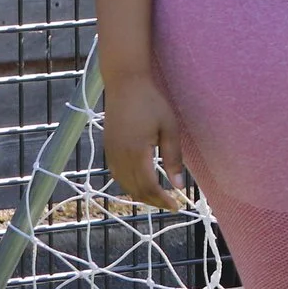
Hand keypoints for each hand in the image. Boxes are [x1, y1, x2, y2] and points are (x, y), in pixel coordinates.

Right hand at [103, 67, 187, 209]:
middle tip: (170, 204)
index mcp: (136, 153)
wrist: (125, 84)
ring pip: (125, 185)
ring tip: (159, 197)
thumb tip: (179, 185)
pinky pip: (117, 176)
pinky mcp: (108, 149)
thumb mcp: (170, 127)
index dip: (162, 199)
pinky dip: (130, 185)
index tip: (176, 204)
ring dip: (141, 195)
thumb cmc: (151, 102)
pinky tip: (141, 184)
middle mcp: (120, 157)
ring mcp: (111, 154)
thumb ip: (173, 157)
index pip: (149, 186)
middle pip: (135, 190)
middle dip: (153, 201)